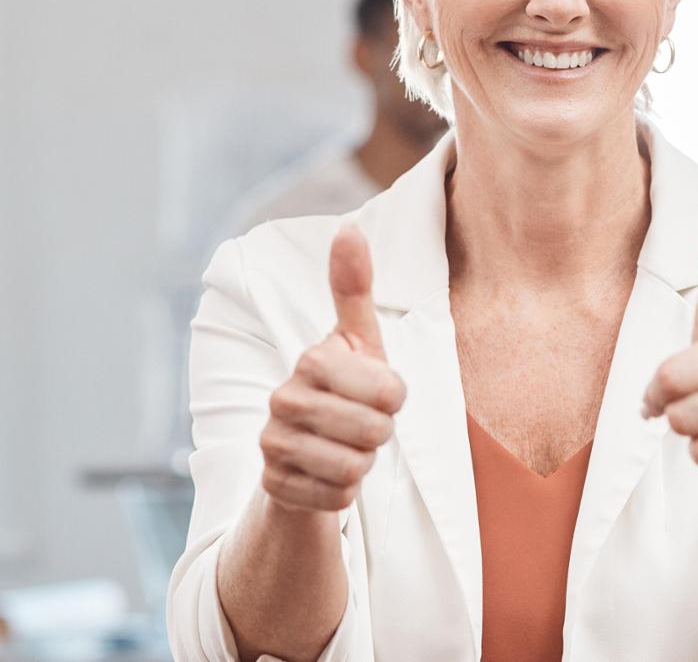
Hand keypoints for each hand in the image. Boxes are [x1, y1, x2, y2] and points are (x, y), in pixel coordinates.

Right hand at [258, 224, 404, 511]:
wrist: (302, 455)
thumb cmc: (344, 390)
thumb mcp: (357, 341)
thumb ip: (353, 289)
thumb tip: (349, 227)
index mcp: (311, 361)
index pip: (392, 391)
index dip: (396, 398)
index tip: (377, 393)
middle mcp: (283, 400)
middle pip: (377, 431)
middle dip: (380, 434)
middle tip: (362, 426)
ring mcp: (274, 446)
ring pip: (357, 467)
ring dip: (363, 463)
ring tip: (344, 448)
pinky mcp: (275, 488)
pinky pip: (339, 498)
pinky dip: (343, 494)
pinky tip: (327, 476)